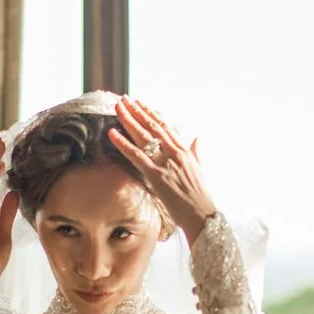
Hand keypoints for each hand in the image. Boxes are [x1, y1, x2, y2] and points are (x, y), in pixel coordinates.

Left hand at [108, 97, 216, 242]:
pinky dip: (123, 143)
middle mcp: (175, 152)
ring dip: (128, 120)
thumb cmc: (200, 196)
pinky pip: (136, 156)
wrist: (202, 214)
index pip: (164, 126)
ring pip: (143, 136)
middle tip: (124, 99)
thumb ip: (197, 152)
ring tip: (117, 107)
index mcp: (184, 150)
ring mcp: (165, 163)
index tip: (140, 103)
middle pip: (152, 126)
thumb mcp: (200, 169)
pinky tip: (112, 133)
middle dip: (137, 111)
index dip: (150, 113)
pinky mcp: (156, 175)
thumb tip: (198, 138)